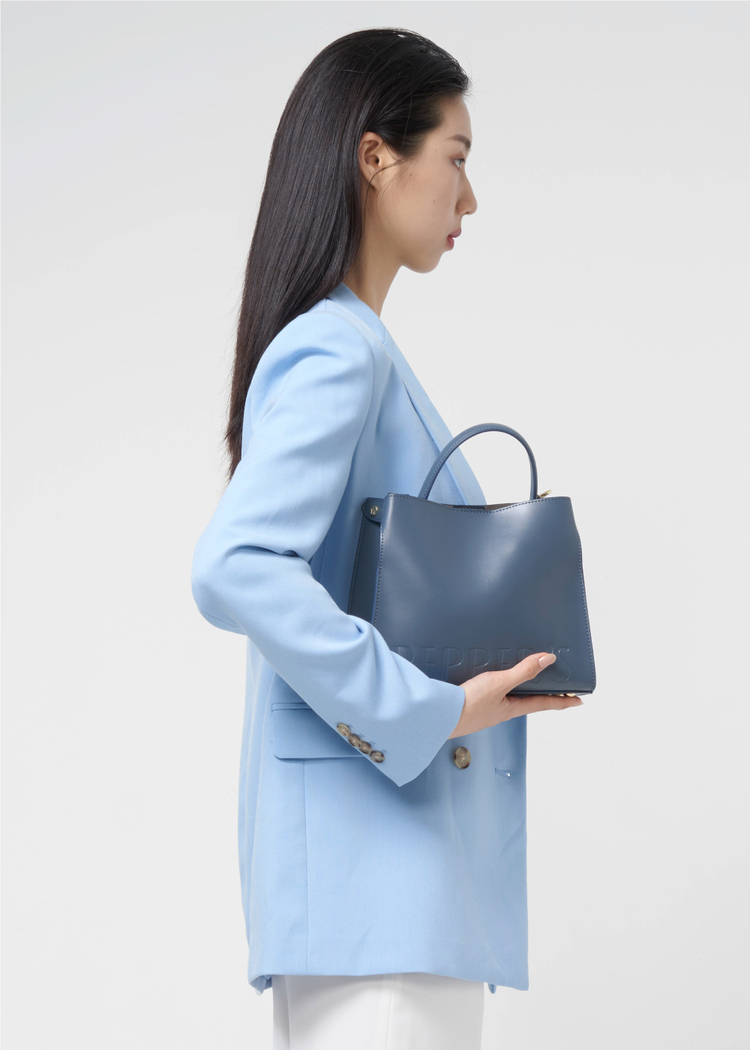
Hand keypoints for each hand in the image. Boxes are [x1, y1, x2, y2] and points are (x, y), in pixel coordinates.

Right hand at [447, 653, 583, 738]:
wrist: (440, 716)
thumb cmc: (469, 705)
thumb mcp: (500, 683)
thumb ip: (523, 671)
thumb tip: (548, 660)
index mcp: (513, 708)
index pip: (544, 704)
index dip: (563, 701)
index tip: (579, 700)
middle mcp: (502, 710)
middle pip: (529, 701)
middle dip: (543, 694)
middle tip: (556, 688)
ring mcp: (487, 709)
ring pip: (511, 698)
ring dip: (522, 690)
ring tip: (528, 680)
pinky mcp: (473, 703)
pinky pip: (494, 694)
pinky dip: (501, 687)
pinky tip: (493, 680)